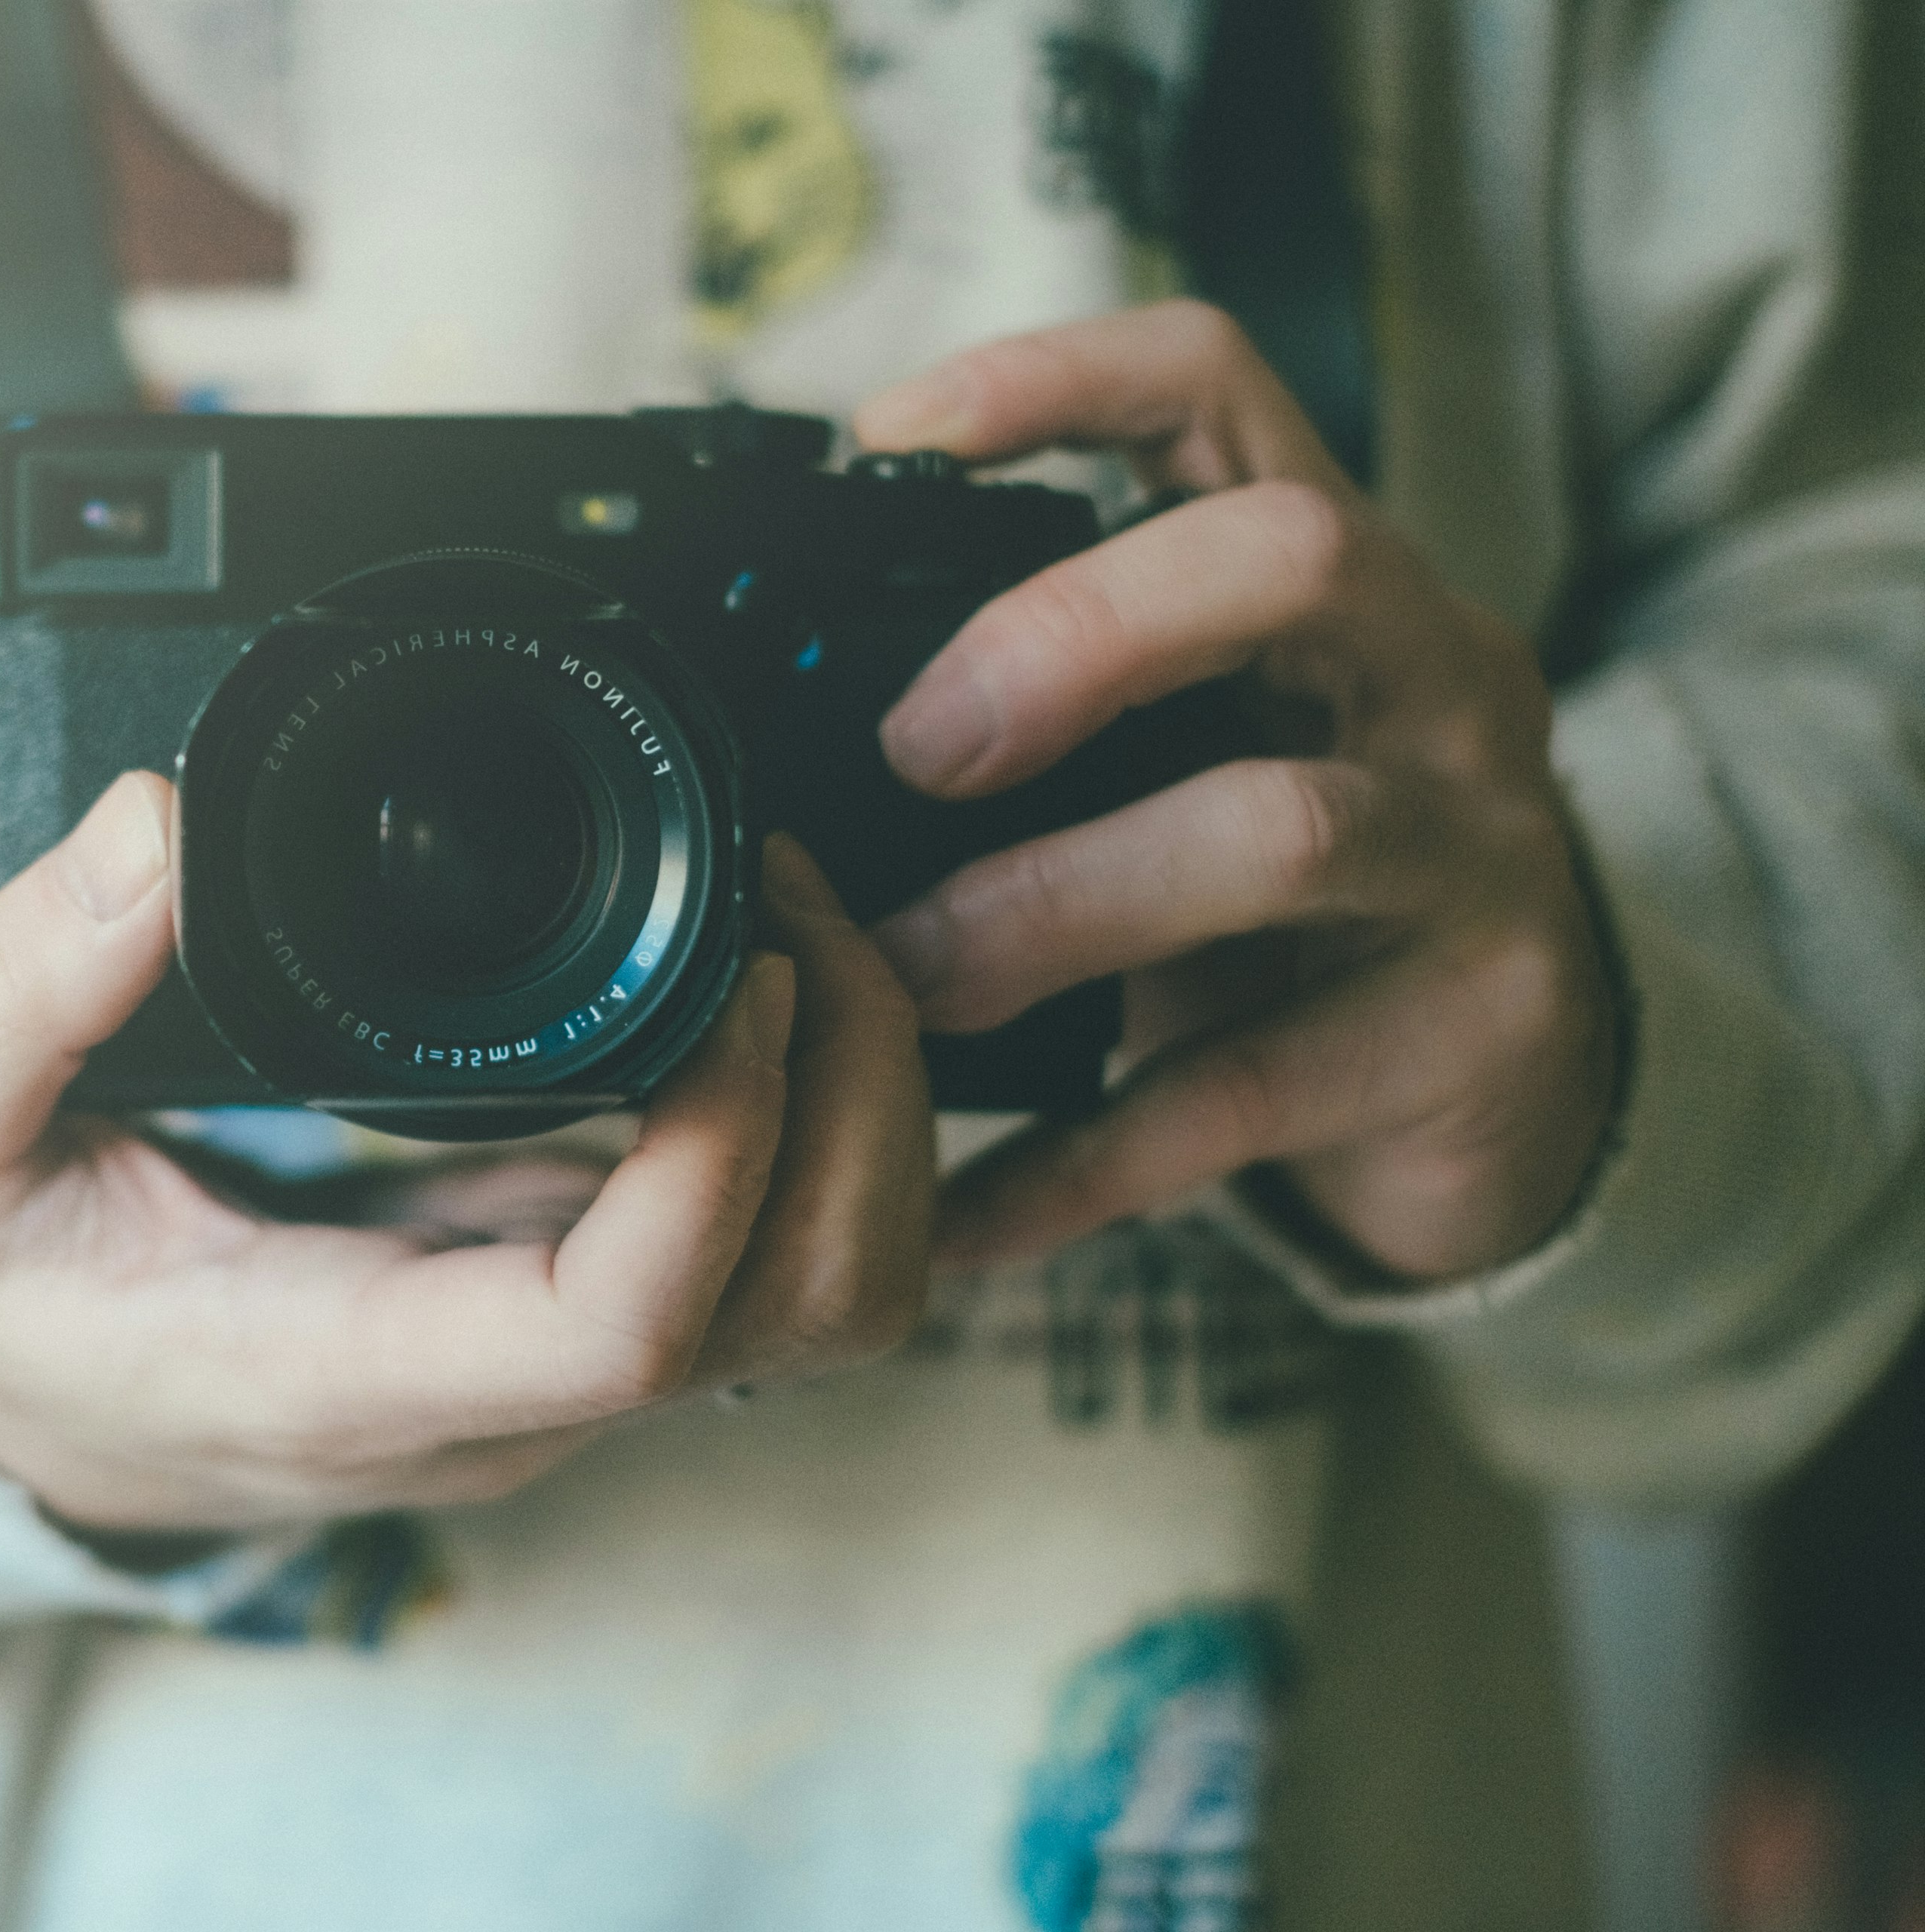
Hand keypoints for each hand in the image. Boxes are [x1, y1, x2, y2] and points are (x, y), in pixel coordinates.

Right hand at [0, 775, 930, 1532]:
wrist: (16, 1425)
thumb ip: (15, 994)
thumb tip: (155, 830)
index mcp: (346, 1372)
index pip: (622, 1325)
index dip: (722, 1150)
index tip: (729, 968)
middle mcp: (494, 1399)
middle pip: (799, 1309)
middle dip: (852, 1098)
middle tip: (789, 907)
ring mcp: (556, 1372)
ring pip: (827, 1299)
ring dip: (866, 1120)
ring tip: (798, 937)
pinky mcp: (579, 1322)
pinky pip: (778, 1259)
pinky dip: (820, 1132)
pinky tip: (760, 1001)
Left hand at [856, 299, 1619, 1282]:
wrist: (1523, 1089)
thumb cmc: (1305, 900)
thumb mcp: (1202, 755)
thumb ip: (1057, 717)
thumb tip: (782, 729)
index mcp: (1338, 583)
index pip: (1222, 390)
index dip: (1058, 377)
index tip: (889, 435)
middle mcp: (1432, 678)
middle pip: (1287, 559)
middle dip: (1078, 631)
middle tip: (916, 746)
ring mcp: (1474, 851)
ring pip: (1281, 831)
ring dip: (1056, 906)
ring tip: (907, 978)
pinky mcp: (1476, 1029)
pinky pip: (1247, 1093)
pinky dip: (1080, 1161)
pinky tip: (957, 1215)